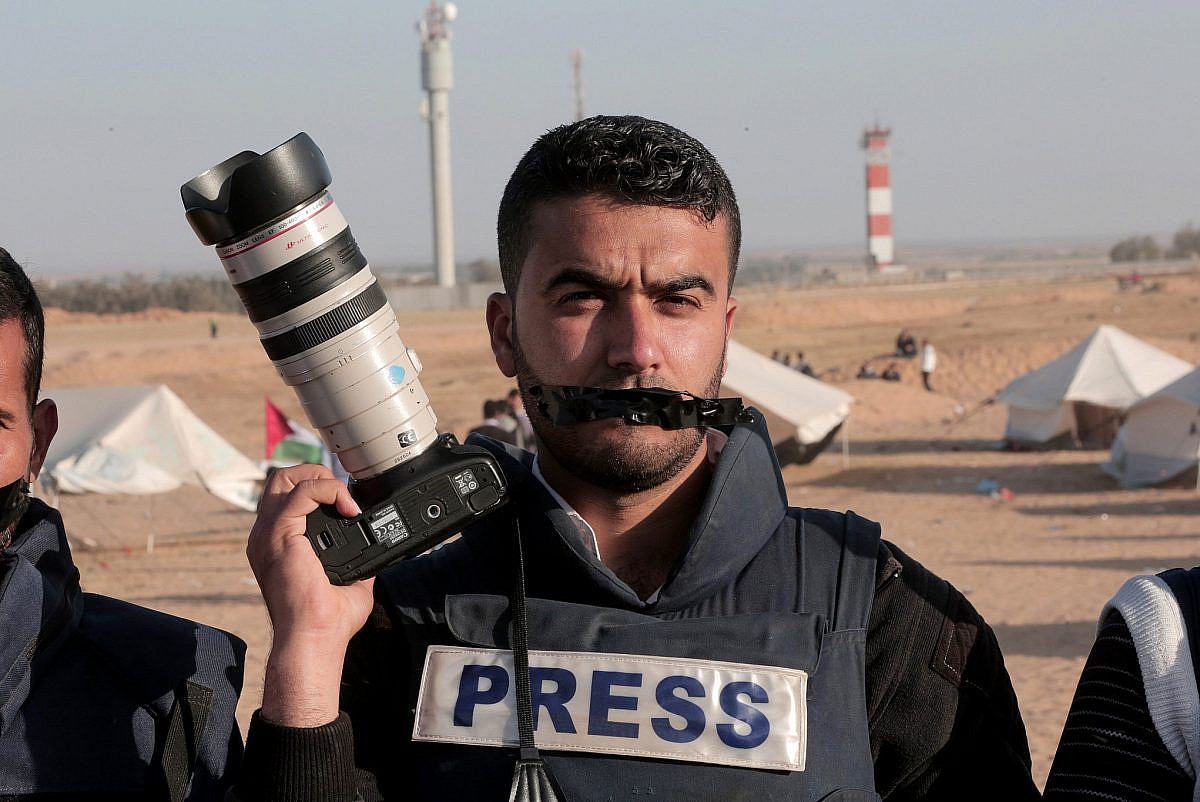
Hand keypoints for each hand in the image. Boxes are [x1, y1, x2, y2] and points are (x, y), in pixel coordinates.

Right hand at [248, 464, 374, 725]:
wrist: (313, 637)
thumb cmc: (326, 621)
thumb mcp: (348, 580)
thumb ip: (355, 559)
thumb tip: (375, 553)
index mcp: (278, 545)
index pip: (288, 498)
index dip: (318, 490)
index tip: (348, 504)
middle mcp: (267, 536)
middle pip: (282, 480)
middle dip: (316, 475)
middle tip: (343, 496)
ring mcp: (269, 533)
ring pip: (287, 478)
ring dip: (322, 479)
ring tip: (346, 500)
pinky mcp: (279, 533)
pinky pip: (302, 491)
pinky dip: (330, 491)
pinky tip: (349, 509)